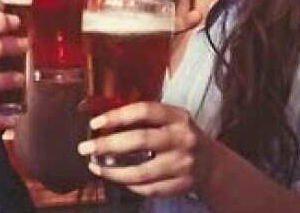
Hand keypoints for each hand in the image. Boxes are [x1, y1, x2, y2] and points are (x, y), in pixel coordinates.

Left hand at [77, 101, 214, 197]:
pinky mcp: (182, 185)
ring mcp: (184, 164)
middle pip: (139, 140)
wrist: (213, 164)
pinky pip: (149, 189)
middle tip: (85, 148)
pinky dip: (129, 185)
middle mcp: (183, 139)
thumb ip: (142, 118)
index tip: (95, 123)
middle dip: (106, 145)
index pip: (144, 111)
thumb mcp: (169, 120)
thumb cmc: (180, 137)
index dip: (116, 115)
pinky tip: (117, 178)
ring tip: (95, 167)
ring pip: (141, 171)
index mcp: (178, 117)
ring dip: (112, 172)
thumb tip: (102, 121)